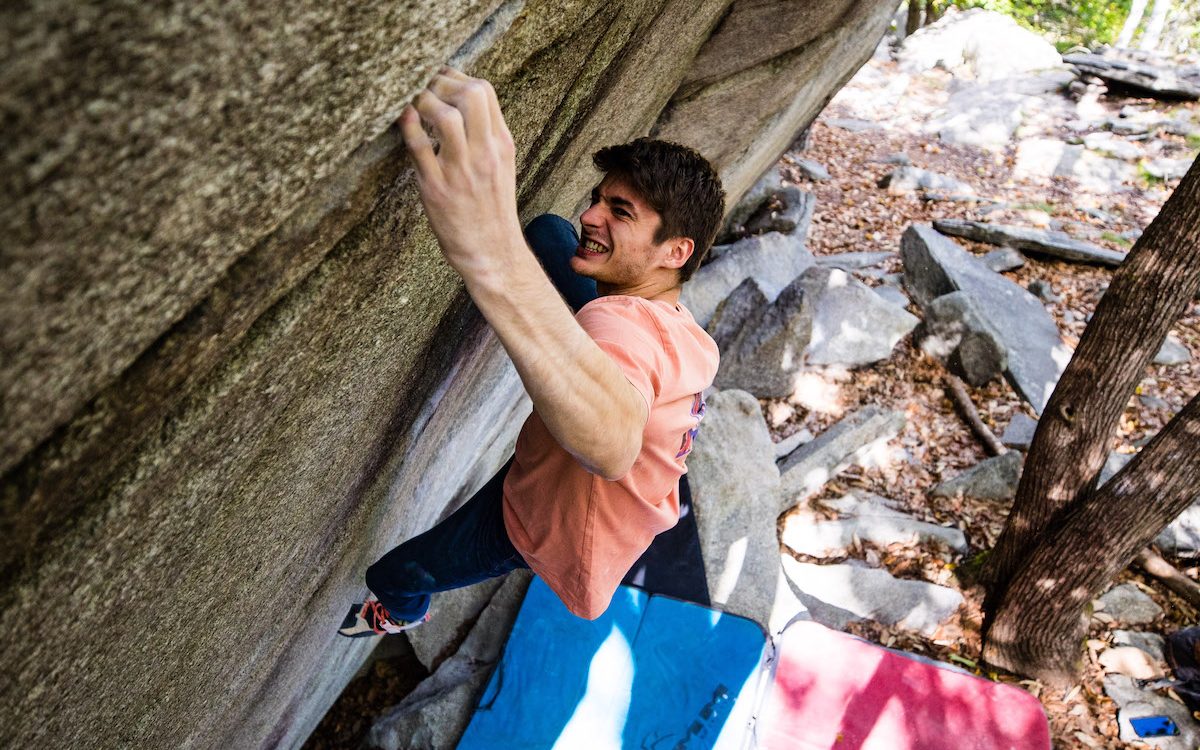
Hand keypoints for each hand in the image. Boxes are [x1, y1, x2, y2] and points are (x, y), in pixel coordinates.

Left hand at [400, 67, 524, 278]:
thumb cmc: (491, 209)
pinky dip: (407, 126)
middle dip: (441, 82)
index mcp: (502, 145)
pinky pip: (418, 147)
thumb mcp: (501, 166)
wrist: (492, 252)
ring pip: (444, 117)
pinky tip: (404, 120)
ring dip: (423, 102)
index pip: (485, 91)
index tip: (440, 80)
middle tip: (425, 89)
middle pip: (470, 95)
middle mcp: (485, 155)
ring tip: (415, 106)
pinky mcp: (436, 189)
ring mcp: (461, 171)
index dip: (457, 76)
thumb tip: (460, 102)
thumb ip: (485, 134)